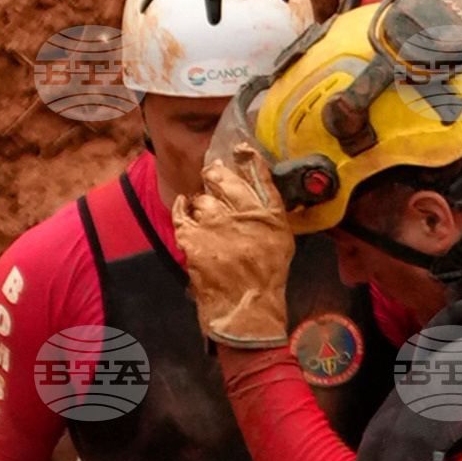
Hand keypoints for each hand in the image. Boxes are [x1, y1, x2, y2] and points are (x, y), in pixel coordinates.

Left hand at [173, 124, 296, 357]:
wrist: (246, 311)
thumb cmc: (265, 279)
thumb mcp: (280, 243)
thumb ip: (268, 215)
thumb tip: (253, 187)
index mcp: (271, 218)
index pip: (261, 178)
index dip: (250, 160)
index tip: (241, 150)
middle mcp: (246, 217)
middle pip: (225, 181)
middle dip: (215, 176)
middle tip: (211, 175)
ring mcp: (218, 227)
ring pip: (202, 199)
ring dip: (200, 204)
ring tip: (203, 214)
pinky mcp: (195, 239)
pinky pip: (182, 214)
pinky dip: (181, 210)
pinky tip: (183, 208)